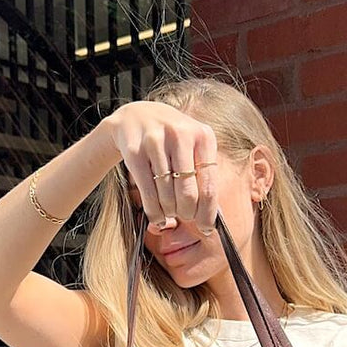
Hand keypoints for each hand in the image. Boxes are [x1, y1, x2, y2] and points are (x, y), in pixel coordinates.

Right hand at [104, 101, 218, 234]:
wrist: (136, 118)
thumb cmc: (171, 140)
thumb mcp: (193, 149)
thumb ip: (204, 176)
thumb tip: (211, 218)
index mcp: (203, 136)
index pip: (209, 185)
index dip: (208, 213)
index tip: (207, 229)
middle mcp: (181, 135)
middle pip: (188, 194)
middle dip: (187, 213)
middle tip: (184, 217)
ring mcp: (156, 141)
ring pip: (167, 196)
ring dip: (168, 212)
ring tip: (168, 212)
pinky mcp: (136, 152)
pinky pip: (148, 194)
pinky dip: (153, 211)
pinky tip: (156, 216)